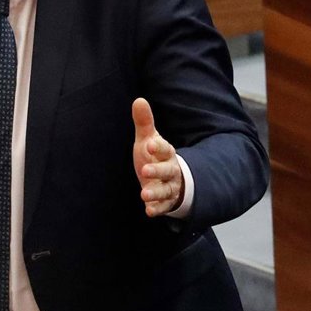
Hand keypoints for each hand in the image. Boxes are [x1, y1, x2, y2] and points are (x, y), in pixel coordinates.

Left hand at [132, 97, 184, 216]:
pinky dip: (157, 208)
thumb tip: (139, 100)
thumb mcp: (149, 140)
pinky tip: (149, 211)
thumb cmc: (155, 156)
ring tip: (144, 194)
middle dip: (157, 170)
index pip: (165, 149)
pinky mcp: (166, 202)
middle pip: (168, 170)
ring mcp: (169, 187)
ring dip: (156, 192)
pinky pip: (163, 206)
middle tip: (144, 170)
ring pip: (166, 190)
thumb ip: (144, 123)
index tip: (149, 144)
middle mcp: (171, 170)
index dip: (158, 147)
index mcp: (167, 154)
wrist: (169, 179)